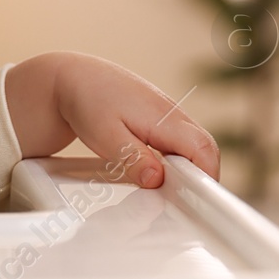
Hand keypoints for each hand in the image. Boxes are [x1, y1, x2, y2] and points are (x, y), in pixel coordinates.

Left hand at [4, 52, 219, 188]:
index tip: (196, 200)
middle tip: (180, 201)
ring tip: (168, 191)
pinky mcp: (160, 119)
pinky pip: (179, 143)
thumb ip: (133, 158)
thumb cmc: (86, 100)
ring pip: (193, 147)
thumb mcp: (104, 135)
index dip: (206, 177)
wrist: (72, 77)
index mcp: (164, 117)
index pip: (203, 150)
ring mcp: (169, 115)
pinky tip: (157, 173)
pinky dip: (175, 160)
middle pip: (204, 150)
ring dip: (187, 170)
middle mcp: (173, 114)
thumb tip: (157, 180)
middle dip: (199, 177)